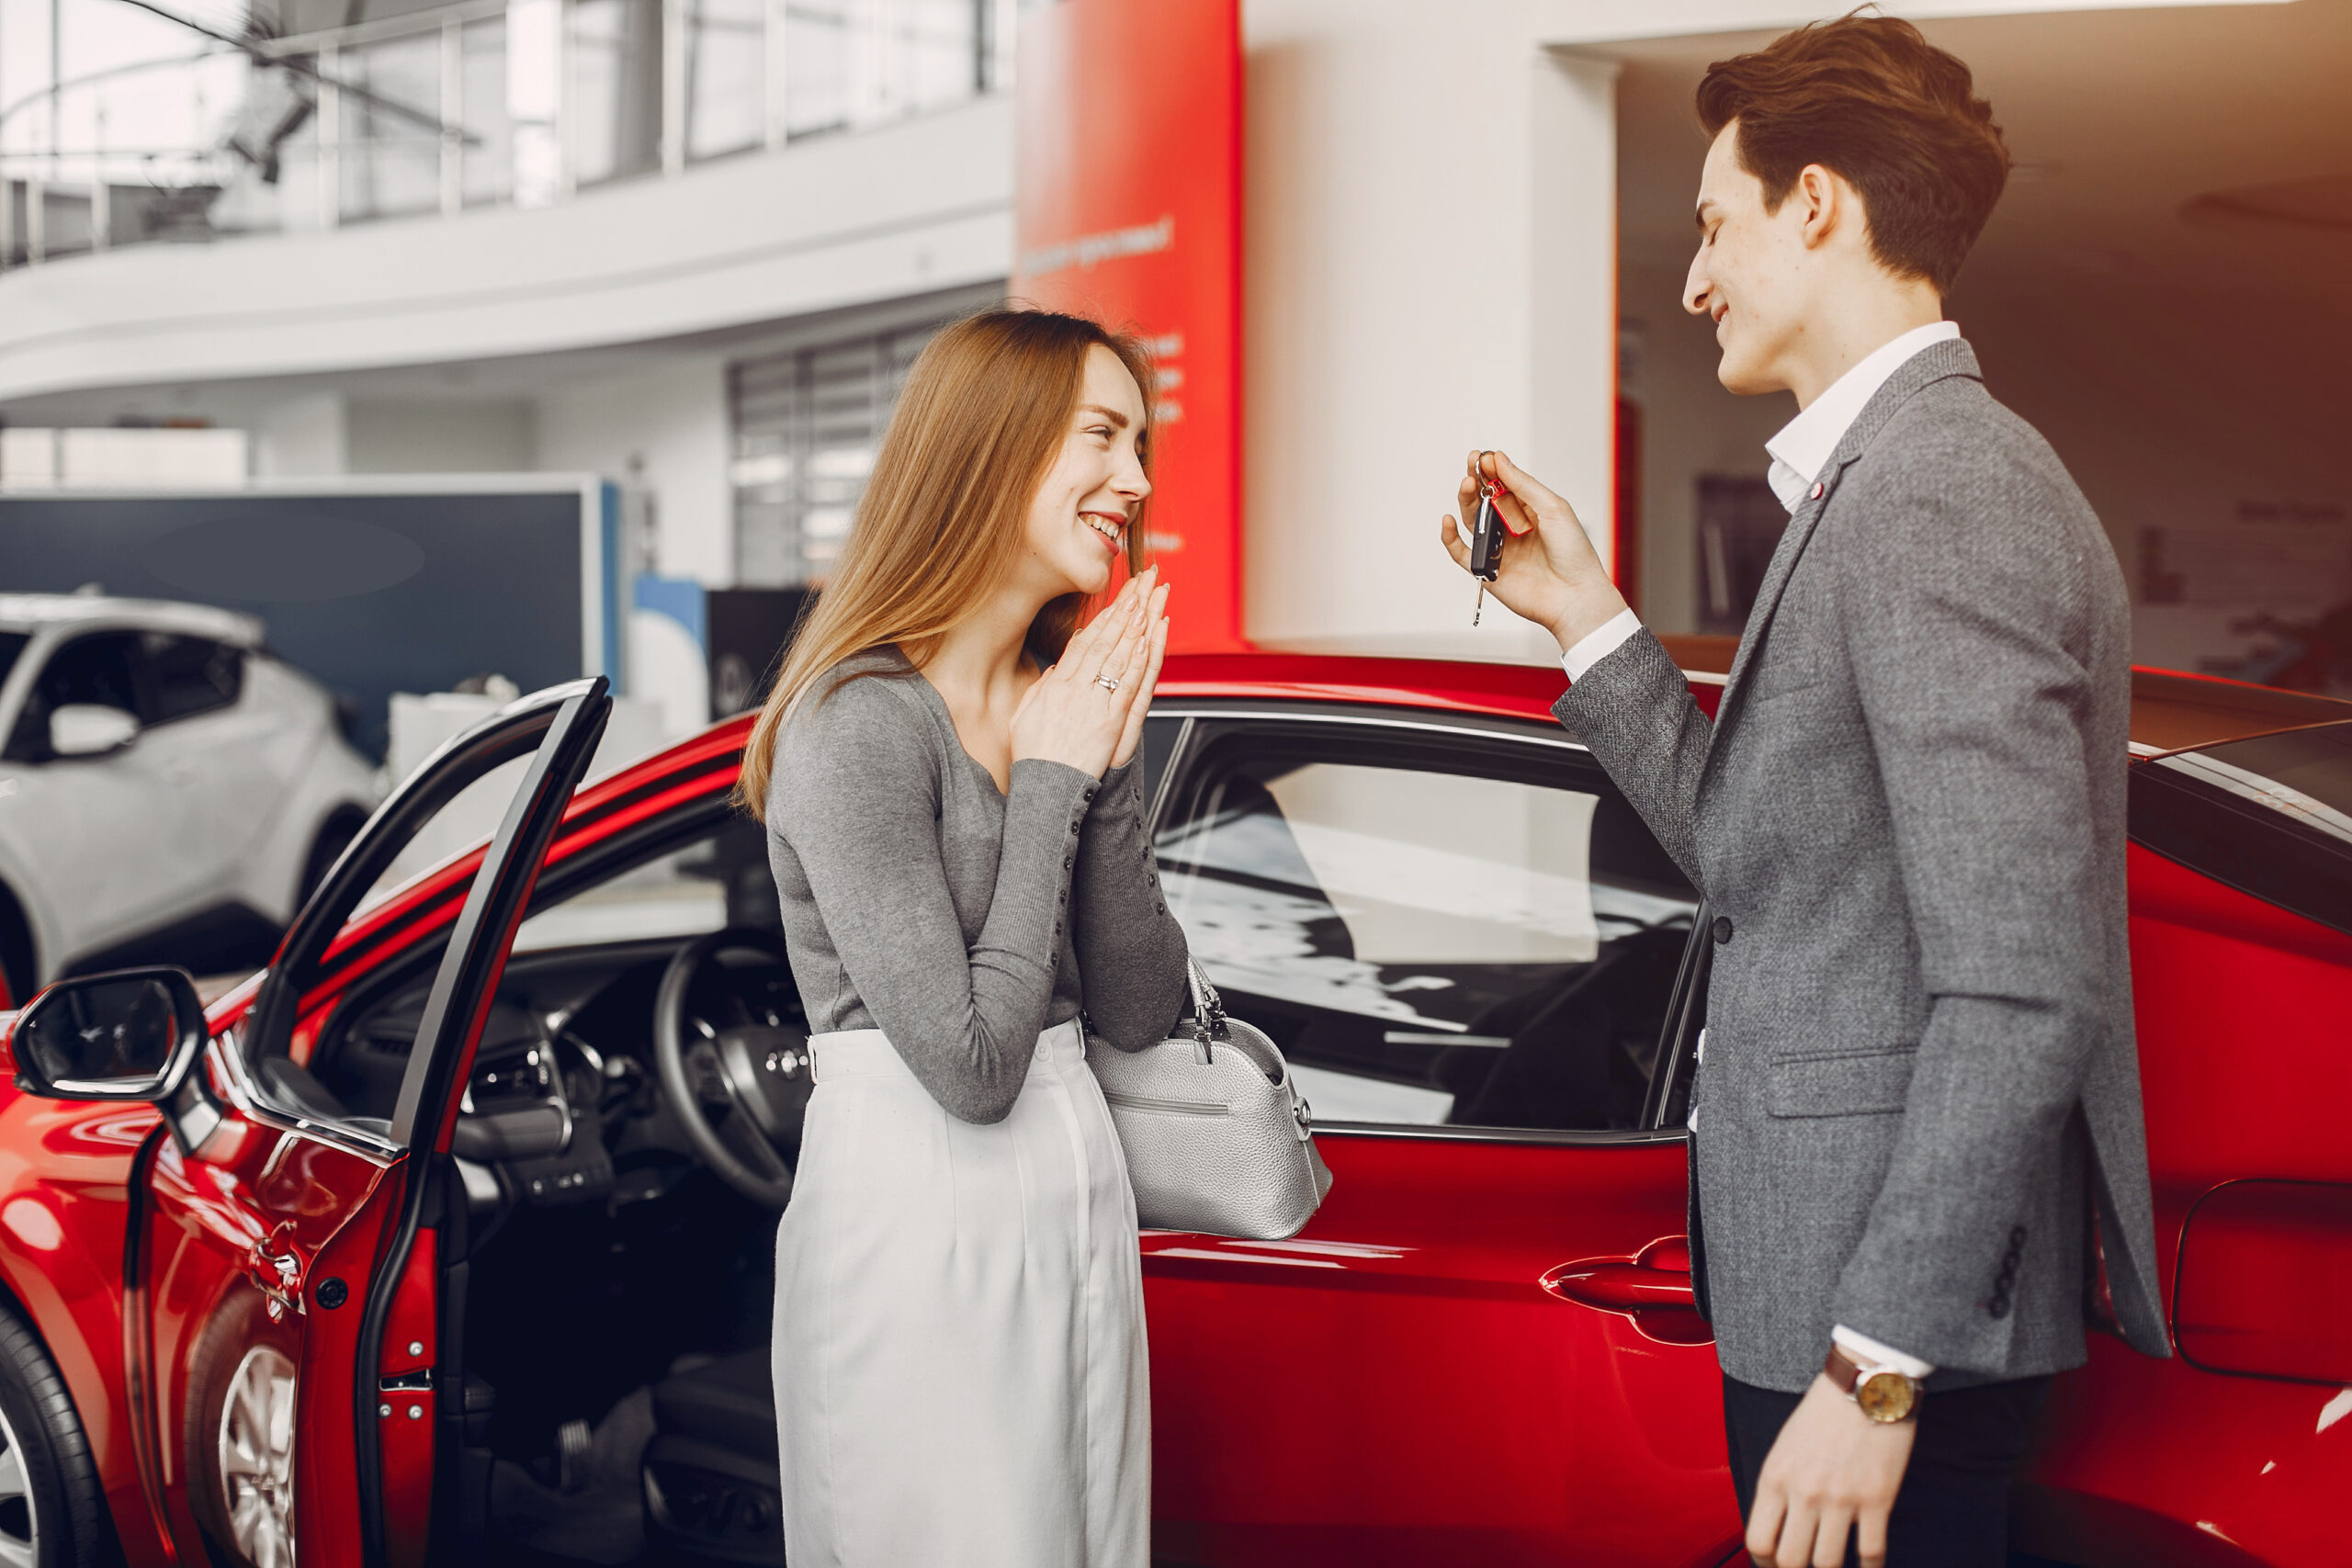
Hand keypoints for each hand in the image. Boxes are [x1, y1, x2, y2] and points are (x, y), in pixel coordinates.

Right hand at [1011, 568, 1158, 778]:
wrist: (1045, 789)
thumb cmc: (1035, 758)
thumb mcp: (1024, 716)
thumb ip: (1040, 689)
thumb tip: (1055, 669)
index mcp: (1055, 686)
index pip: (1082, 644)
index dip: (1102, 620)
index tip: (1116, 602)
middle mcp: (1074, 690)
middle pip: (1103, 642)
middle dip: (1123, 613)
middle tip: (1139, 589)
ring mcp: (1093, 704)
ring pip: (1117, 659)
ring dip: (1134, 629)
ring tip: (1148, 604)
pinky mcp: (1110, 722)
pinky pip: (1127, 687)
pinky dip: (1137, 663)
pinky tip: (1147, 644)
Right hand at [1438, 449, 1627, 652]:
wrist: (1574, 595)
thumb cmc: (1573, 553)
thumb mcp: (1552, 508)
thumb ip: (1523, 484)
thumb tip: (1499, 459)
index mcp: (1531, 510)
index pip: (1505, 484)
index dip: (1492, 469)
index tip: (1482, 456)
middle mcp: (1512, 528)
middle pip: (1485, 499)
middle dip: (1476, 480)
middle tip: (1471, 464)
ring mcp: (1499, 548)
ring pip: (1473, 521)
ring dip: (1466, 501)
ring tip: (1467, 485)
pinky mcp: (1487, 570)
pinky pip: (1462, 553)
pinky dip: (1450, 537)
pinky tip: (1449, 521)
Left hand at [1746, 1374, 1915, 1567]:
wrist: (1865, 1384)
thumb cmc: (1822, 1413)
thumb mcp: (1784, 1446)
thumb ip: (1778, 1487)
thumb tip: (1778, 1529)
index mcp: (1774, 1477)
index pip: (1758, 1541)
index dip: (1766, 1564)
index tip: (1777, 1566)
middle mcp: (1804, 1492)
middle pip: (1791, 1561)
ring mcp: (1841, 1498)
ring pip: (1828, 1564)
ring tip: (1835, 1566)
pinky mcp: (1878, 1499)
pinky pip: (1871, 1552)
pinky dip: (1870, 1567)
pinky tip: (1868, 1565)